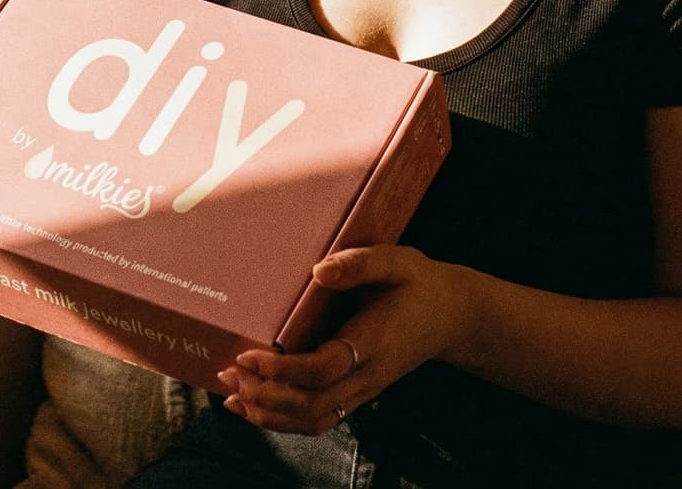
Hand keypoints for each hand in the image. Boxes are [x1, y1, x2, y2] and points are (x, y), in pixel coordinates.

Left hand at [218, 245, 466, 433]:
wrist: (451, 315)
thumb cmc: (419, 284)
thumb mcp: (397, 261)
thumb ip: (360, 264)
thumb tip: (319, 271)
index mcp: (375, 340)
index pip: (326, 368)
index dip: (285, 369)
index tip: (250, 354)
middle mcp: (367, 374)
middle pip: (312, 405)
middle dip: (266, 395)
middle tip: (229, 370)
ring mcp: (362, 389)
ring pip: (312, 420)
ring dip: (268, 413)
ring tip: (230, 391)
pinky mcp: (355, 392)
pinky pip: (318, 418)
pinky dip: (282, 419)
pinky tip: (253, 405)